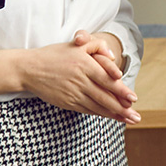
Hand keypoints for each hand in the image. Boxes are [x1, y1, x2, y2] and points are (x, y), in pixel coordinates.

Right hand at [18, 38, 140, 123]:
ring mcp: (73, 93)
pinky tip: (111, 116)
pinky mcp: (67, 102)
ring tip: (129, 120)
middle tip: (136, 116)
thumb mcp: (76, 45)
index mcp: (84, 65)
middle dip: (122, 108)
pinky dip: (100, 114)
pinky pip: (87, 110)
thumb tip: (113, 56)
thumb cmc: (54, 55)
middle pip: (105, 97)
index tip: (134, 98)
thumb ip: (97, 45)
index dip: (121, 91)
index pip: (107, 80)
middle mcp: (80, 81)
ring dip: (114, 115)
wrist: (29, 69)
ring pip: (97, 106)